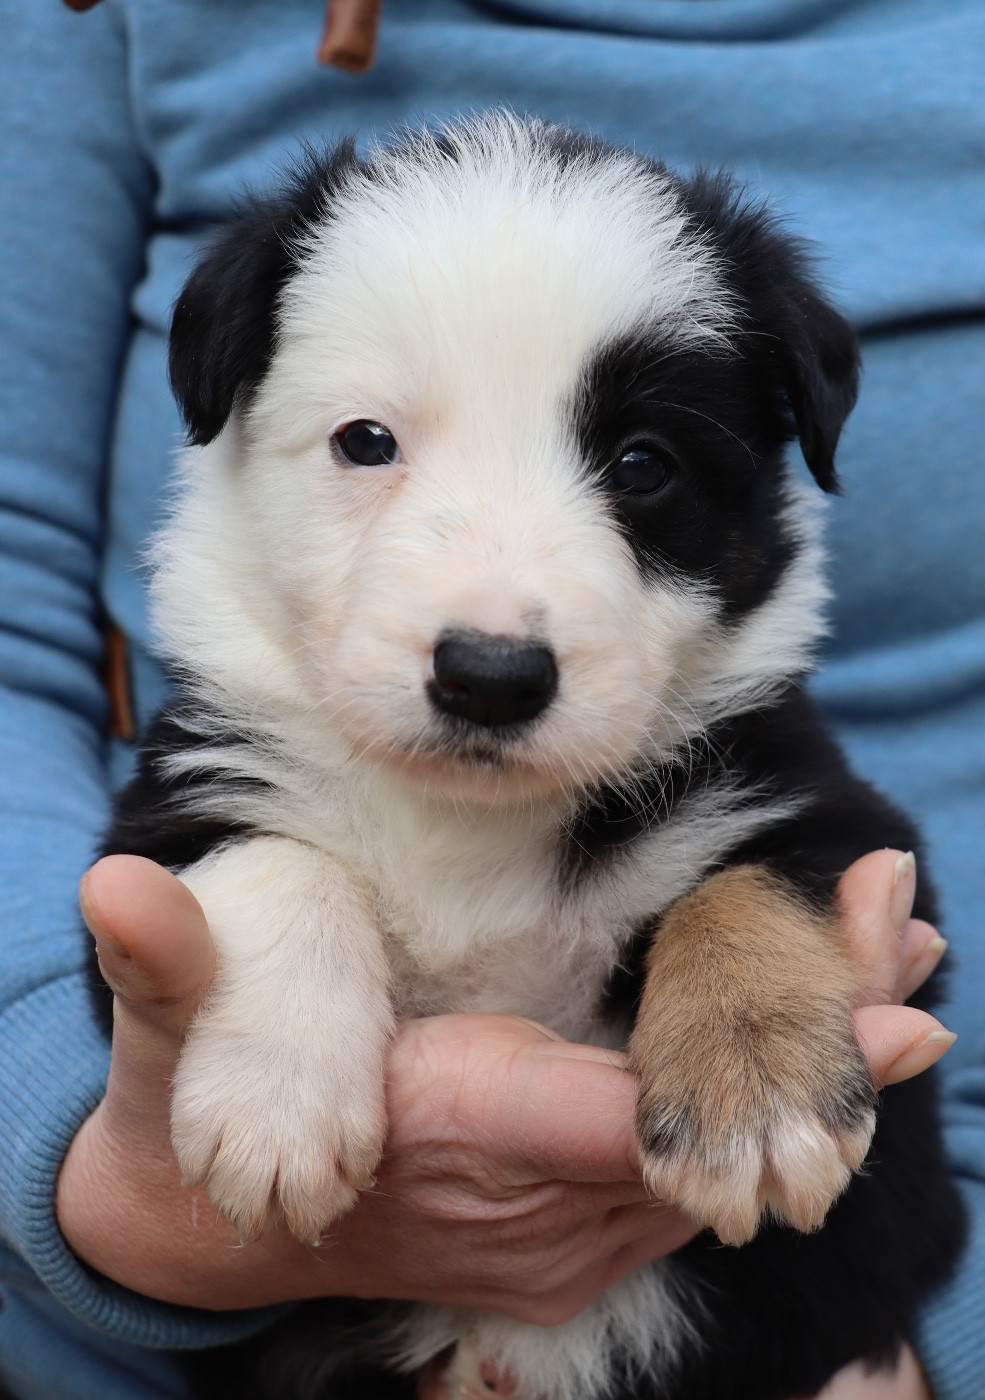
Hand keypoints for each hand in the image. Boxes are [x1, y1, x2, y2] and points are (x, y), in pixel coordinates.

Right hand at [56, 849, 950, 1393]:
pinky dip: (769, 1097)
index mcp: (465, 1136)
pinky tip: (824, 1031)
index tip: (880, 1026)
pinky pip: (700, 1164)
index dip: (755, 1080)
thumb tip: (120, 891)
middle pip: (716, 1137)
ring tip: (897, 955)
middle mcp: (541, 1209)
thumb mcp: (185, 1039)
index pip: (633, 1123)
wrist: (219, 1228)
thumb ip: (173, 969)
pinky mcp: (584, 1227)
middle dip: (824, 1051)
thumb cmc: (220, 1108)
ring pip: (725, 1155)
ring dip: (813, 1065)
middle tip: (916, 952)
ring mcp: (572, 1235)